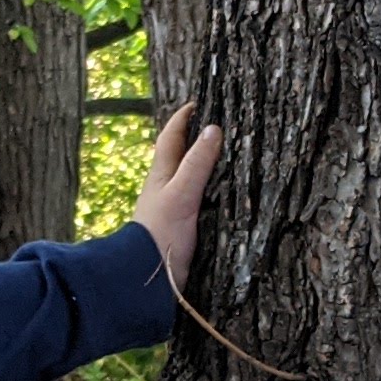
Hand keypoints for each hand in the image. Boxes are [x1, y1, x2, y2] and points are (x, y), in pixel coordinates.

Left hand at [133, 100, 221, 290]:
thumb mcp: (181, 193)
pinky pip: (201, 202)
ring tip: (231, 158)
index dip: (183, 118)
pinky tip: (228, 196)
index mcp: (161, 175)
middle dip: (197, 140)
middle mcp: (166, 188)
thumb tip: (213, 129)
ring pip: (191, 179)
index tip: (199, 102)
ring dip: (207, 168)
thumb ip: (197, 164)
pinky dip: (213, 193)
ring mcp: (174, 209)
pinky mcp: (184, 229)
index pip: (171, 136)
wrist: (148, 277)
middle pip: (181, 156)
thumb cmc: (161, 232)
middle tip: (220, 126)